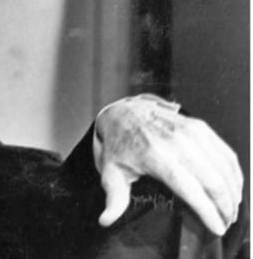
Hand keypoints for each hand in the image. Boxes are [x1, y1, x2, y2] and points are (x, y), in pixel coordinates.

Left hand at [94, 94, 242, 235]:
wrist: (123, 112)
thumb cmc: (118, 145)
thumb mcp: (111, 172)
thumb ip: (114, 198)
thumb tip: (106, 221)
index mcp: (156, 156)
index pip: (190, 189)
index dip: (207, 211)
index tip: (217, 228)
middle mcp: (177, 143)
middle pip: (213, 180)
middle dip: (224, 206)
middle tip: (227, 222)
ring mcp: (191, 132)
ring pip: (223, 167)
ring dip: (233, 191)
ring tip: (232, 210)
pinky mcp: (200, 126)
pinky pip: (225, 153)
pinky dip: (234, 172)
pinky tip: (234, 187)